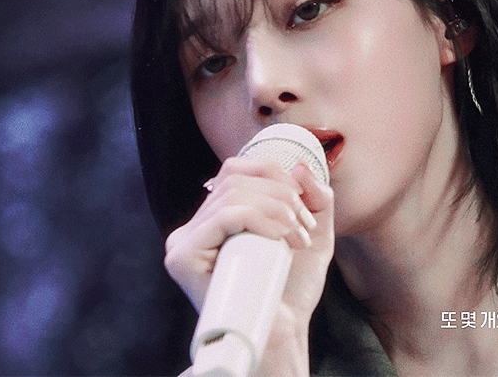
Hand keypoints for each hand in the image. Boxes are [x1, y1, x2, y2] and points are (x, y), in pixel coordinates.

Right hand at [164, 157, 333, 317]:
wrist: (282, 330)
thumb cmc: (291, 287)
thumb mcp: (314, 232)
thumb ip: (314, 197)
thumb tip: (300, 166)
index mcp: (214, 218)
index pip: (235, 170)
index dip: (273, 174)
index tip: (303, 205)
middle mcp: (193, 227)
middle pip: (235, 178)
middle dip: (282, 195)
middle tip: (304, 226)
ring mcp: (184, 242)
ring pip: (233, 194)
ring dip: (278, 209)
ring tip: (297, 237)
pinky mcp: (183, 257)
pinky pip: (224, 216)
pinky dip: (261, 218)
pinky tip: (280, 240)